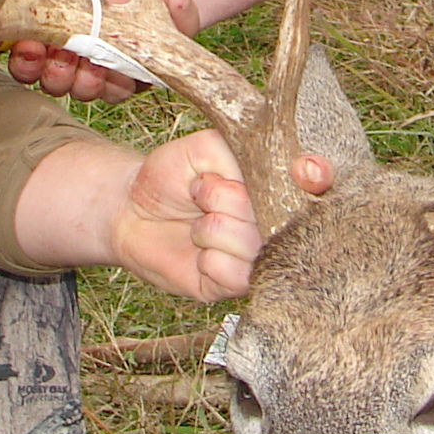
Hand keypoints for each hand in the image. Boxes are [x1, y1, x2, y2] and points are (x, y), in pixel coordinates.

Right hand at [0, 0, 196, 101]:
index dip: (16, 51)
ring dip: (78, 80)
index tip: (27, 42)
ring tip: (93, 61)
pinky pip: (111, 94)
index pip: (15, 44)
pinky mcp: (123, 80)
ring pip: (74, 89)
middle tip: (57, 53)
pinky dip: (113, 84)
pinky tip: (120, 68)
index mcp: (44, 18)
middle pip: (39, 76)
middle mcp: (62, 49)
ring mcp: (91, 68)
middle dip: (44, 70)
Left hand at [109, 129, 261, 300]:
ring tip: (198, 222)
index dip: (272, 181)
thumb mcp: (203, 148)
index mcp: (273, 189)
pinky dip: (207, 260)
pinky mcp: (234, 286)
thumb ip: (236, 152)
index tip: (233, 176)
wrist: (132, 211)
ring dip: (210, 229)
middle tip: (200, 197)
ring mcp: (256, 257)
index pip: (301, 187)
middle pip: (269, 217)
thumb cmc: (170, 178)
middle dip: (222, 199)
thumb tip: (259, 181)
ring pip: (250, 245)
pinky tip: (197, 252)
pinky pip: (233, 274)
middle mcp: (272, 225)